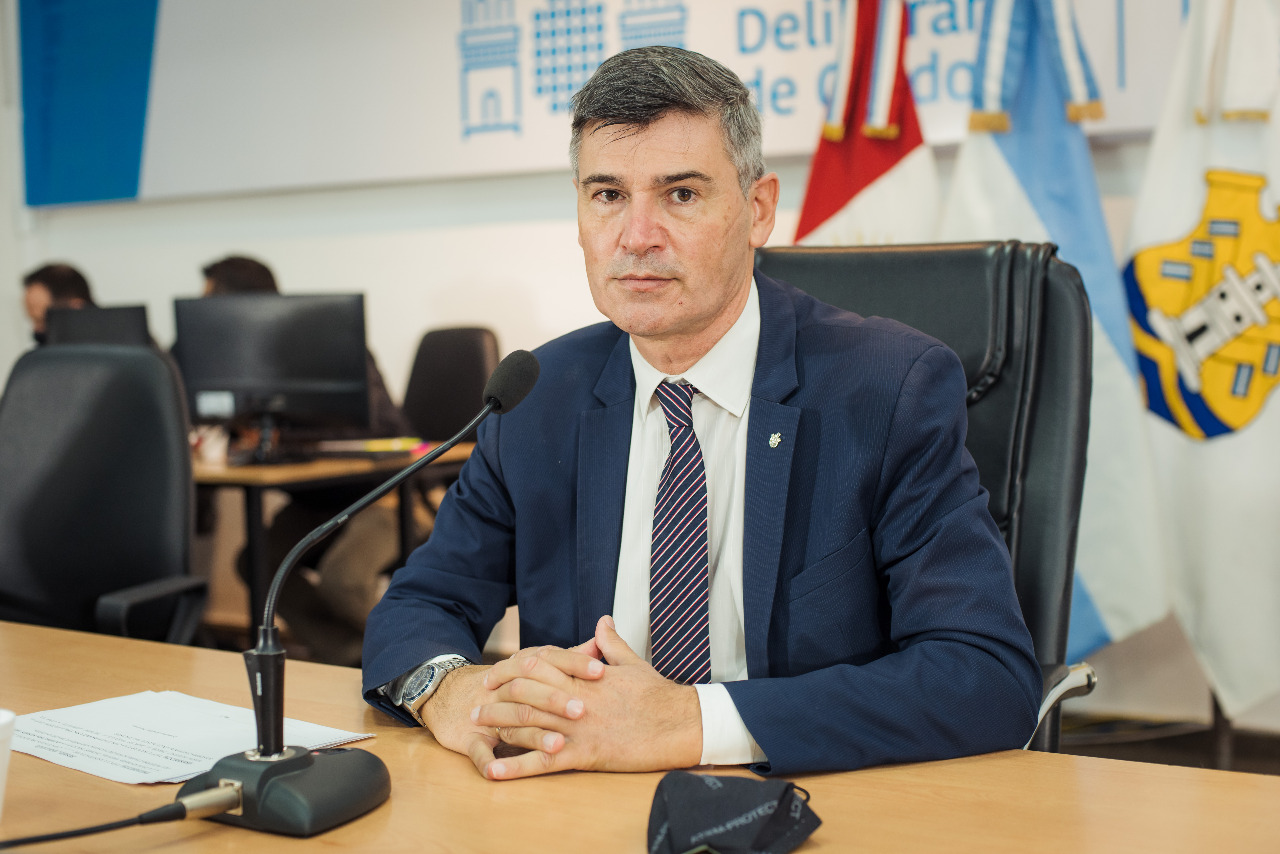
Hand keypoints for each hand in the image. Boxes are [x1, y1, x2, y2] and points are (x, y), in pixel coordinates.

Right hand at [419, 642, 603, 767]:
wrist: (449, 696)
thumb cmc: (504, 685)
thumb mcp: (533, 667)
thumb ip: (568, 658)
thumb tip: (599, 641)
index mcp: (522, 669)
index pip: (549, 659)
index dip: (574, 664)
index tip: (600, 670)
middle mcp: (505, 689)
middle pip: (531, 690)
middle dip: (557, 699)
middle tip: (583, 709)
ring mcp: (487, 714)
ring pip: (512, 721)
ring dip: (535, 735)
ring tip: (559, 745)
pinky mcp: (469, 738)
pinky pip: (477, 751)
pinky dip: (486, 762)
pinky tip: (496, 772)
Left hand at [472, 615, 702, 779]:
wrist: (680, 723)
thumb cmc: (658, 694)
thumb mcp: (632, 662)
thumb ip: (611, 643)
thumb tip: (602, 621)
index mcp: (585, 676)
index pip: (540, 664)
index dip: (514, 667)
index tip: (498, 672)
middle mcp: (576, 698)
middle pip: (525, 690)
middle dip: (498, 694)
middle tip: (478, 700)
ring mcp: (578, 726)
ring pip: (528, 721)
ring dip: (498, 723)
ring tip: (476, 726)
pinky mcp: (585, 754)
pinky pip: (542, 761)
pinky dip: (515, 766)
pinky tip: (494, 770)